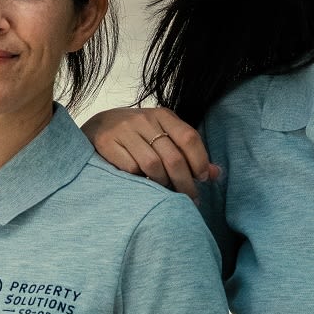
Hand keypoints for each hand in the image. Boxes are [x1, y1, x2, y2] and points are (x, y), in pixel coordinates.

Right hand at [82, 107, 218, 199]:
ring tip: (167, 194)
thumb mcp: (163, 136)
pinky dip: (140, 181)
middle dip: (185, 183)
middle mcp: (144, 119)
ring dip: (163, 185)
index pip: (189, 138)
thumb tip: (216, 174)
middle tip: (190, 199)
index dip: (200, 162)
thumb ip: (189, 152)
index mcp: (162, 115)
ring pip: (153, 165)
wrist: (97, 125)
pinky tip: (143, 185)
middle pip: (173, 157)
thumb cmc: (138, 135)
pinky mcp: (106, 142)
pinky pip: (130, 169)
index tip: (203, 179)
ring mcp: (123, 130)